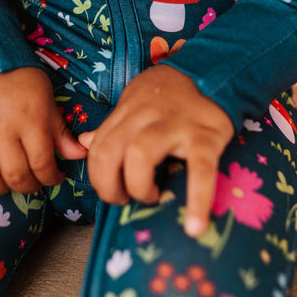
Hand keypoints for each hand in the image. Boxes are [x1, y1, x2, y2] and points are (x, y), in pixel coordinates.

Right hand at [0, 67, 86, 194]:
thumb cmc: (20, 78)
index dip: (51, 178)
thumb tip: (79, 155)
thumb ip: (60, 131)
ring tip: (9, 180)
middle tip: (34, 181)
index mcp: (29, 117)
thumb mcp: (46, 99)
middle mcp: (0, 127)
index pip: (41, 163)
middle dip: (29, 186)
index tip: (54, 178)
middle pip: (15, 175)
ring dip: (1, 188)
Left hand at [78, 65, 233, 236]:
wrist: (211, 69)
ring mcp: (176, 125)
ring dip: (138, 187)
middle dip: (109, 186)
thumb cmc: (168, 94)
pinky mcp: (206, 137)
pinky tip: (194, 227)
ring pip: (139, 156)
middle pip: (109, 152)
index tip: (113, 190)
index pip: (98, 148)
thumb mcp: (134, 101)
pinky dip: (197, 201)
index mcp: (127, 111)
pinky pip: (199, 171)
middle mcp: (145, 116)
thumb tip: (85, 143)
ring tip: (151, 198)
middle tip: (125, 199)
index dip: (99, 177)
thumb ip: (112, 125)